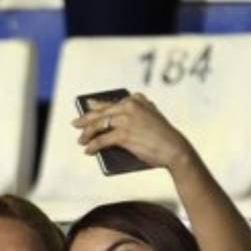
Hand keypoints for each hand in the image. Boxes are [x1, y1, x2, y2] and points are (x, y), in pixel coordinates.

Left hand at [72, 92, 193, 171]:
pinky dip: (93, 146)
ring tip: (82, 141)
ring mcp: (126, 119)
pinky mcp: (124, 134)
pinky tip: (88, 150)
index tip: (86, 108)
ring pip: (99, 125)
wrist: (174, 149)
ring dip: (87, 134)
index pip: (110, 103)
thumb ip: (134, 113)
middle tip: (75, 124)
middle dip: (86, 120)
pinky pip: (102, 140)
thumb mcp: (150, 117)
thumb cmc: (162, 137)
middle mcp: (130, 105)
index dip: (95, 107)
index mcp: (136, 99)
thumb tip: (110, 123)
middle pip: (101, 113)